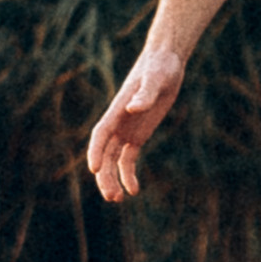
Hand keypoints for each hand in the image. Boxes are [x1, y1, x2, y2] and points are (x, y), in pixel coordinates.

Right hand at [86, 43, 185, 200]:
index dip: (96, 151)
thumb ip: (145, 94)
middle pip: (104, 153)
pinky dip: (128, 174)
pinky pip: (128, 158)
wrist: (166, 62)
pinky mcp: (138, 135)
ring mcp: (126, 130)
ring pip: (113, 160)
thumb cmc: (160, 67)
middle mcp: (118, 123)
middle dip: (105, 175)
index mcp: (117, 110)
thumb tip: (134, 108)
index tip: (94, 169)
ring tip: (118, 199)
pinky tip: (134, 190)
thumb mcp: (156, 79)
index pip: (101, 134)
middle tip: (111, 196)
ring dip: (113, 179)